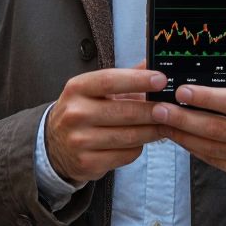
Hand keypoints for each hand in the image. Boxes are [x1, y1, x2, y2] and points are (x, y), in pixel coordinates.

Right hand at [46, 66, 166, 183]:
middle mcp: (75, 113)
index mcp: (77, 88)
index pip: (110, 80)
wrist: (54, 145)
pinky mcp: (87, 163)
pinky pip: (125, 155)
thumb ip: (124, 77)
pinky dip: (138, 147)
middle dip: (153, 110)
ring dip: (152, 131)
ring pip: (129, 136)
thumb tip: (152, 62)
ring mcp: (80, 140)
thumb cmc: (82, 111)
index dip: (138, 80)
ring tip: (165, 124)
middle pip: (125, 112)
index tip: (162, 79)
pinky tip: (141, 141)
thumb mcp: (94, 90)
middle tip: (171, 108)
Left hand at [152, 43, 225, 186]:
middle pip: (217, 128)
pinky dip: (193, 148)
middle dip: (184, 118)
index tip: (181, 90)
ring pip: (211, 147)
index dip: (206, 97)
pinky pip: (214, 160)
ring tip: (162, 121)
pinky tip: (179, 136)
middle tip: (160, 108)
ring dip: (183, 135)